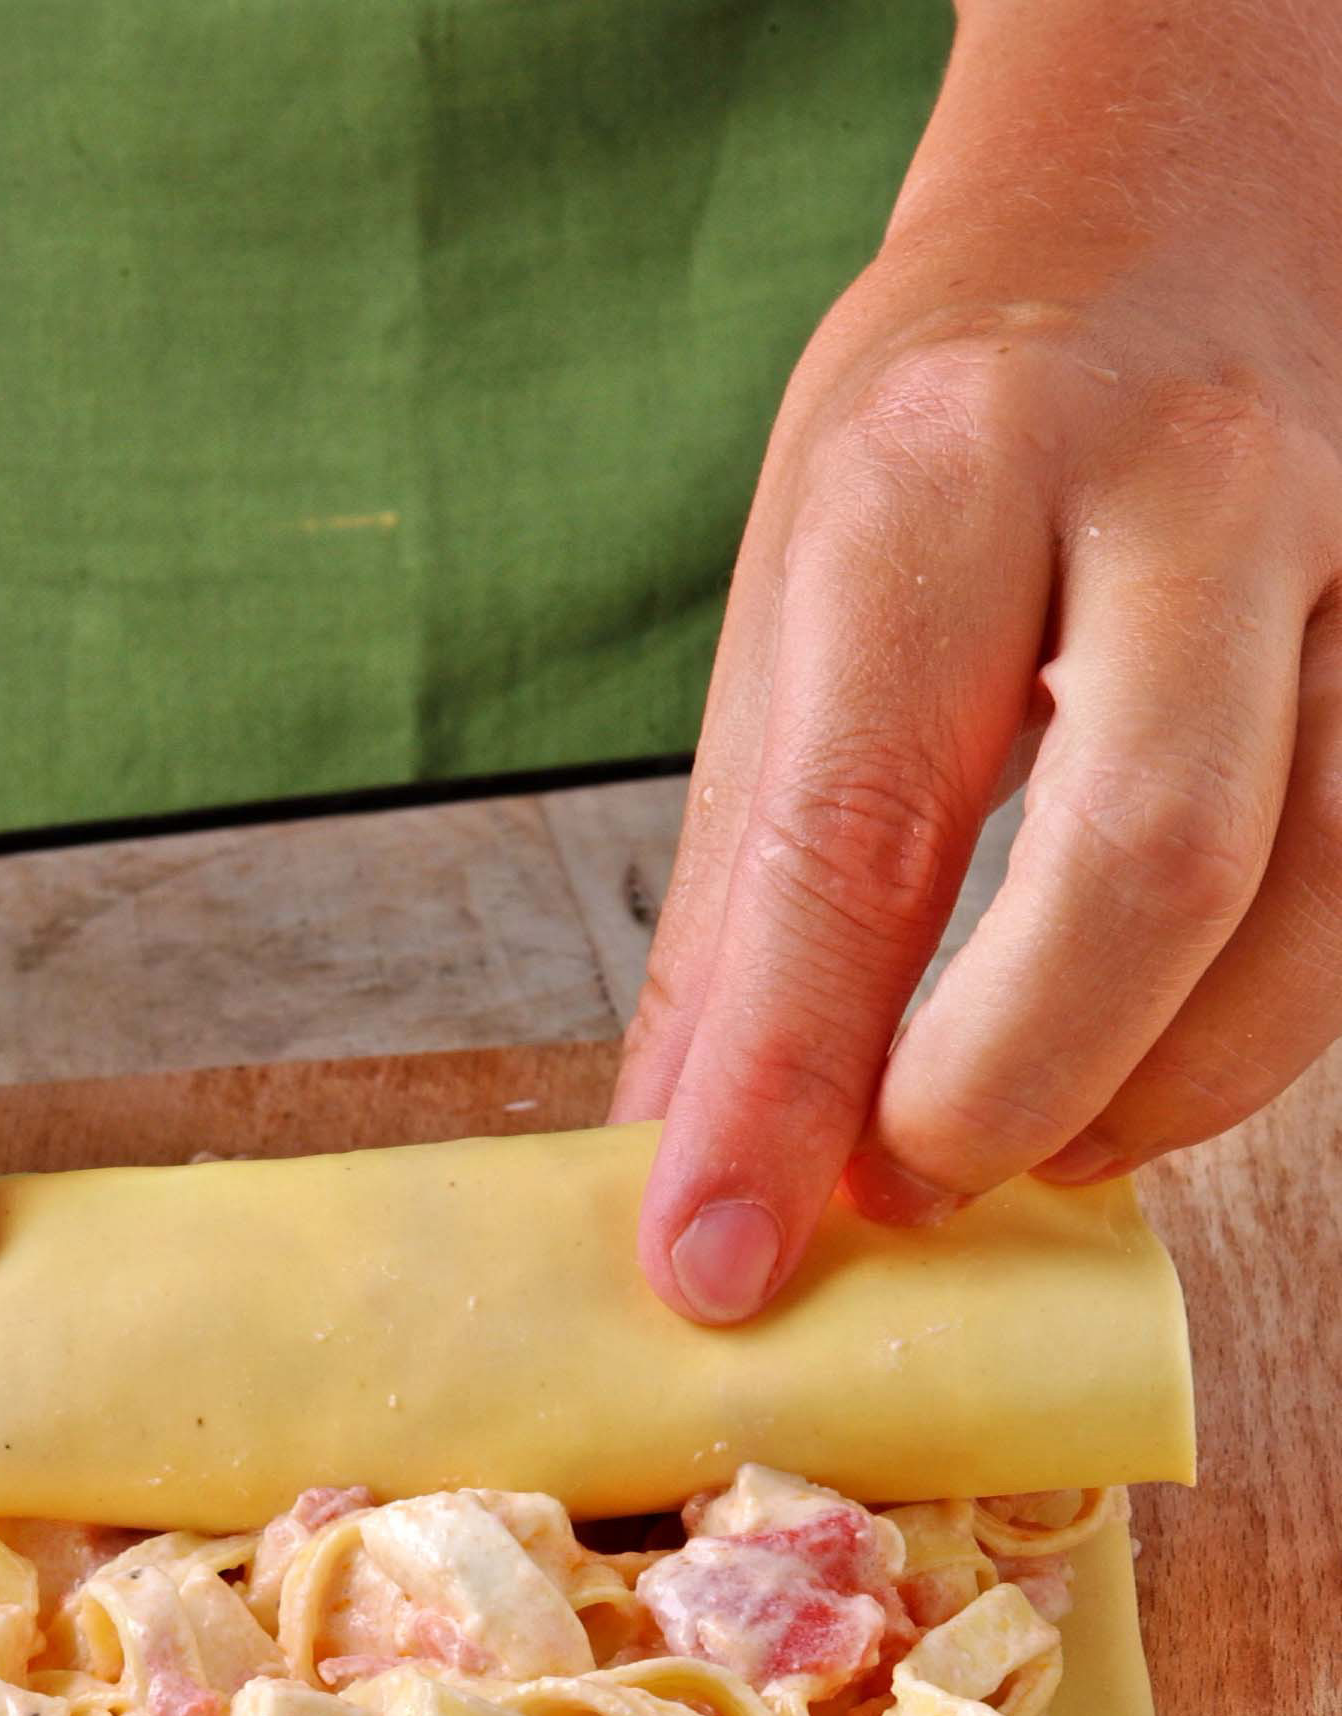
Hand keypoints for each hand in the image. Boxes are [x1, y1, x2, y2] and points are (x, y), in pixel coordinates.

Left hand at [616, 0, 1341, 1320]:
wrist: (1173, 212)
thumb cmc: (960, 428)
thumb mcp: (795, 606)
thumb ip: (748, 896)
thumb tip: (677, 1158)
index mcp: (951, 476)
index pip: (860, 832)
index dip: (782, 1083)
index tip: (710, 1262)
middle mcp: (1184, 497)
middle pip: (1144, 871)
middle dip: (1002, 1092)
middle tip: (895, 1191)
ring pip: (1308, 908)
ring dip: (1144, 1092)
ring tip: (1014, 1140)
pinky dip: (1235, 1034)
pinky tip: (1129, 1064)